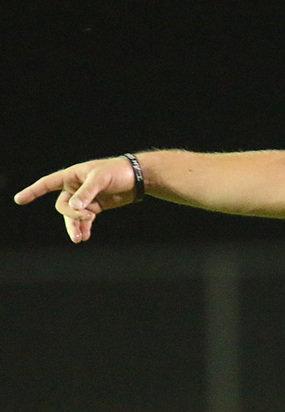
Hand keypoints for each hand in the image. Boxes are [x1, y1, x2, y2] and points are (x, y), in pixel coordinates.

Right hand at [13, 156, 140, 242]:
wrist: (138, 178)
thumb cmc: (118, 172)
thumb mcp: (101, 179)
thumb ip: (87, 193)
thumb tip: (74, 207)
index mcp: (71, 176)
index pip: (47, 183)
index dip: (33, 191)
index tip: (19, 200)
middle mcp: (75, 187)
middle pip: (63, 206)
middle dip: (72, 215)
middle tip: (88, 219)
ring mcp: (85, 198)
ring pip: (73, 216)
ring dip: (75, 226)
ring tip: (80, 239)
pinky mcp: (95, 206)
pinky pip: (84, 219)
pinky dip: (84, 227)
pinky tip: (85, 236)